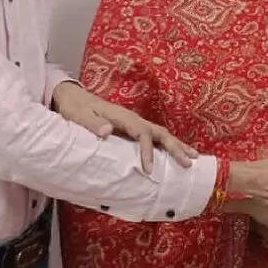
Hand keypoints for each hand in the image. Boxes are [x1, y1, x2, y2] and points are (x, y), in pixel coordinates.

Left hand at [53, 82, 196, 172]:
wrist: (74, 97)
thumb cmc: (76, 109)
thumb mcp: (79, 116)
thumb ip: (92, 124)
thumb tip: (108, 131)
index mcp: (122, 117)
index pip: (142, 133)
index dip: (148, 150)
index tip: (149, 169)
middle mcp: (133, 119)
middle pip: (159, 132)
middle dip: (175, 147)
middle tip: (189, 162)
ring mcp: (134, 122)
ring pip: (161, 133)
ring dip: (177, 145)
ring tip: (194, 158)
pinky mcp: (133, 128)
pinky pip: (155, 137)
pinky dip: (168, 145)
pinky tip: (177, 154)